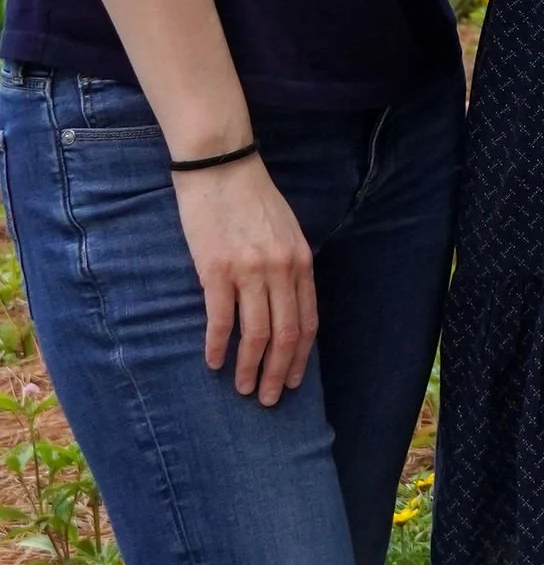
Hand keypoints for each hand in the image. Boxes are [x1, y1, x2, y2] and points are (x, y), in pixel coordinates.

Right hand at [170, 157, 317, 402]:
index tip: (292, 380)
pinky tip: (214, 363)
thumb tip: (288, 304)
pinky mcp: (216, 271)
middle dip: (278, 373)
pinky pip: (221, 320)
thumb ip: (289, 265)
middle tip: (269, 399)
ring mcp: (249, 271)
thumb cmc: (251, 197)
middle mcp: (280, 269)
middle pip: (286, 335)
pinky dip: (218, 347)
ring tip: (243, 389)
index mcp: (300, 260)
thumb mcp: (285, 229)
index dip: (300, 356)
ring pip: (256, 335)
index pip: (307, 321)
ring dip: (250, 368)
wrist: (220, 164)